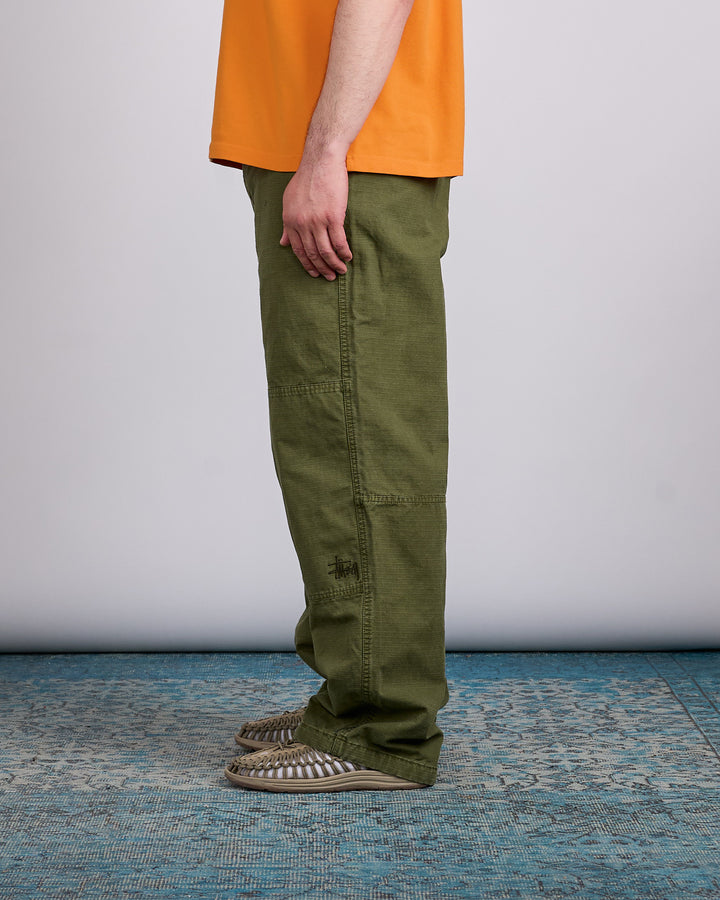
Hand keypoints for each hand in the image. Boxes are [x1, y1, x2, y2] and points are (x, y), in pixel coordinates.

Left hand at [279, 153, 352, 279]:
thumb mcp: (289, 201)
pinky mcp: (333, 216)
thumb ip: (287, 224)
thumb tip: (283, 243)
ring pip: (325, 251)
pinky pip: (339, 241)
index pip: (298, 250)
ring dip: (334, 264)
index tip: (315, 273)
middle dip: (322, 268)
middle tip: (330, 276)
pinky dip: (343, 252)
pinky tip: (348, 256)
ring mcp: (317, 221)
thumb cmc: (306, 178)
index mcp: (290, 221)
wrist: (321, 161)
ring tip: (341, 270)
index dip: (307, 264)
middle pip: (312, 253)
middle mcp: (302, 223)